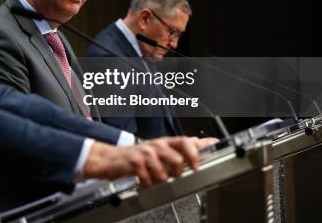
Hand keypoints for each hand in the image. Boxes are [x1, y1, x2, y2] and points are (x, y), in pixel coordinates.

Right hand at [83, 136, 202, 187]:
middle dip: (187, 162)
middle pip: (180, 150)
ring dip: (163, 178)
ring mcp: (146, 152)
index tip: (214, 145)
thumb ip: (177, 150)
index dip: (201, 145)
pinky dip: (148, 183)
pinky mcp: (135, 161)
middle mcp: (157, 145)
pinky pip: (149, 177)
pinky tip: (144, 181)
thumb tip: (197, 145)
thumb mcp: (158, 152)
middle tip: (188, 171)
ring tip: (156, 179)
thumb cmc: (137, 158)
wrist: (111, 159)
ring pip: (165, 167)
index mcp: (164, 143)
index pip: (186, 141)